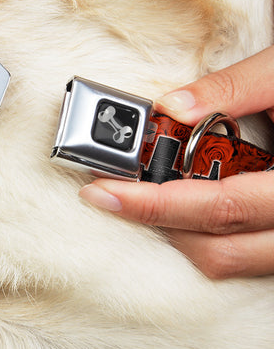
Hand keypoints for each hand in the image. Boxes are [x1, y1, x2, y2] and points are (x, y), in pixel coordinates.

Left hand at [80, 45, 273, 278]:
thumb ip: (234, 88)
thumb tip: (171, 106)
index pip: (219, 206)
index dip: (154, 204)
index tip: (103, 192)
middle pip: (218, 248)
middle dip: (155, 222)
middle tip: (110, 193)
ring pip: (231, 260)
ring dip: (178, 233)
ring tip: (141, 197)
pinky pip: (244, 255)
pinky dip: (206, 235)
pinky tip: (183, 204)